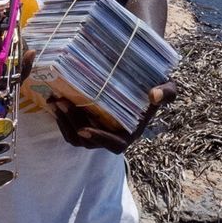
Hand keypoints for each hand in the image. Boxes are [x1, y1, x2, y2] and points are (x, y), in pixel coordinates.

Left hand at [46, 78, 177, 153]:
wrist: (142, 77)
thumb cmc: (156, 84)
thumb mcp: (167, 85)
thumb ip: (167, 92)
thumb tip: (154, 96)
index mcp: (130, 133)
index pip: (114, 145)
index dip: (100, 140)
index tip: (85, 130)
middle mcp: (112, 135)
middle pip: (87, 140)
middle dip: (72, 124)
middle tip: (60, 102)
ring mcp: (97, 129)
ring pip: (75, 136)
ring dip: (62, 121)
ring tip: (54, 100)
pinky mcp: (86, 120)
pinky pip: (69, 127)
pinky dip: (60, 117)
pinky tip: (53, 98)